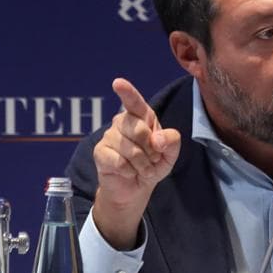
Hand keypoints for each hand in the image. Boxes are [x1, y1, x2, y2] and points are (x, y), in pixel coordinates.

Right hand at [92, 78, 180, 249]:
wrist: (135, 188)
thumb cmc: (152, 165)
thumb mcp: (170, 154)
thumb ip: (171, 141)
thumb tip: (156, 139)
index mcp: (142, 117)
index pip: (134, 102)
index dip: (127, 92)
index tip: (118, 83)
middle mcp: (123, 122)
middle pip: (139, 129)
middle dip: (151, 150)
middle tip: (152, 160)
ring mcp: (109, 136)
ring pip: (130, 149)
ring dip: (142, 165)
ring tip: (142, 169)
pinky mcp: (100, 152)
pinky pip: (119, 162)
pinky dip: (130, 171)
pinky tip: (129, 172)